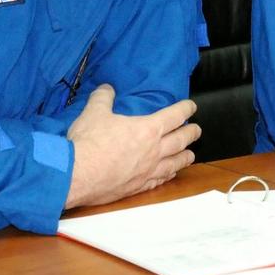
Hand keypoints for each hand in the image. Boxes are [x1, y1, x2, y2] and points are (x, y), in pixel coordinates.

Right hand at [64, 84, 200, 208]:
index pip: (174, 116)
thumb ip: (102, 98)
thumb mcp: (94, 112)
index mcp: (147, 129)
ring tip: (190, 155)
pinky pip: (158, 181)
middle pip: (181, 140)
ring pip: (174, 164)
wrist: (77, 175)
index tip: (192, 106)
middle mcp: (154, 151)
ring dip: (184, 158)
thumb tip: (106, 88)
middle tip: (197, 130)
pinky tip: (168, 176)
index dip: (185, 109)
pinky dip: (167, 177)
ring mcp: (147, 171)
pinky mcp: (138, 187)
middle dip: (191, 133)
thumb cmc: (89, 142)